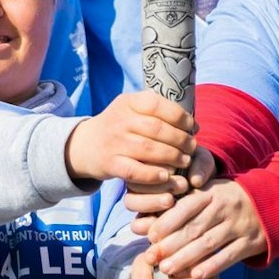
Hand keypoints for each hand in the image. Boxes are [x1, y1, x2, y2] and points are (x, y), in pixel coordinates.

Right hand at [64, 91, 195, 186]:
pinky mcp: (110, 163)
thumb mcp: (132, 109)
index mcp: (128, 102)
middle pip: (157, 129)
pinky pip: (134, 170)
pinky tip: (166, 176)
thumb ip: (159, 112)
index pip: (157, 104)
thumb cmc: (120, 127)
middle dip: (180, 139)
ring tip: (184, 161)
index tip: (192, 127)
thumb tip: (194, 125)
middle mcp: (120, 120)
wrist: (84, 145)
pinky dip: (152, 174)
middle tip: (192, 147)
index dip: (179, 116)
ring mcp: (114, 142)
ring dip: (172, 157)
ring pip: (148, 149)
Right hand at [125, 147, 215, 221]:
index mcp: (149, 159)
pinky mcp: (144, 218)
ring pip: (131, 202)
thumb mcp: (203, 162)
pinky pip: (136, 223)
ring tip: (171, 200)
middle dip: (156, 184)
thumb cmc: (200, 170)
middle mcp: (139, 178)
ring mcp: (139, 198)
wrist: (207, 186)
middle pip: (133, 182)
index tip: (176, 169)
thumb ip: (201, 166)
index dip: (156, 165)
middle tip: (181, 185)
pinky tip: (165, 219)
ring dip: (150, 201)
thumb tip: (196, 181)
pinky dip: (147, 223)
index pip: (141, 160)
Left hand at [148, 178, 267, 278]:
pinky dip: (212, 266)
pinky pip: (229, 256)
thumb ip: (188, 202)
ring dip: (186, 258)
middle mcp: (225, 207)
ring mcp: (239, 225)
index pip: (186, 206)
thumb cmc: (230, 198)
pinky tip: (196, 276)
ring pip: (209, 244)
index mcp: (213, 192)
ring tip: (167, 269)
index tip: (150, 236)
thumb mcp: (212, 191)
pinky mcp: (251, 242)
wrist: (273, 201)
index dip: (167, 221)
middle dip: (171, 244)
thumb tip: (153, 217)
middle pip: (194, 227)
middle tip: (152, 257)